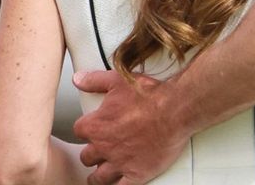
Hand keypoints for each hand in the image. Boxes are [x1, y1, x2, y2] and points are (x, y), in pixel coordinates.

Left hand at [72, 70, 188, 184]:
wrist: (175, 109)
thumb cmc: (151, 95)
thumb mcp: (119, 80)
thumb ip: (95, 81)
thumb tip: (78, 80)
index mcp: (97, 125)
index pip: (80, 131)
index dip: (87, 130)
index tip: (93, 129)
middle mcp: (104, 146)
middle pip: (87, 156)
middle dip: (93, 153)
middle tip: (101, 150)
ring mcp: (120, 162)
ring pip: (99, 177)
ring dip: (99, 175)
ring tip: (101, 174)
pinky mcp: (136, 174)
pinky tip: (118, 183)